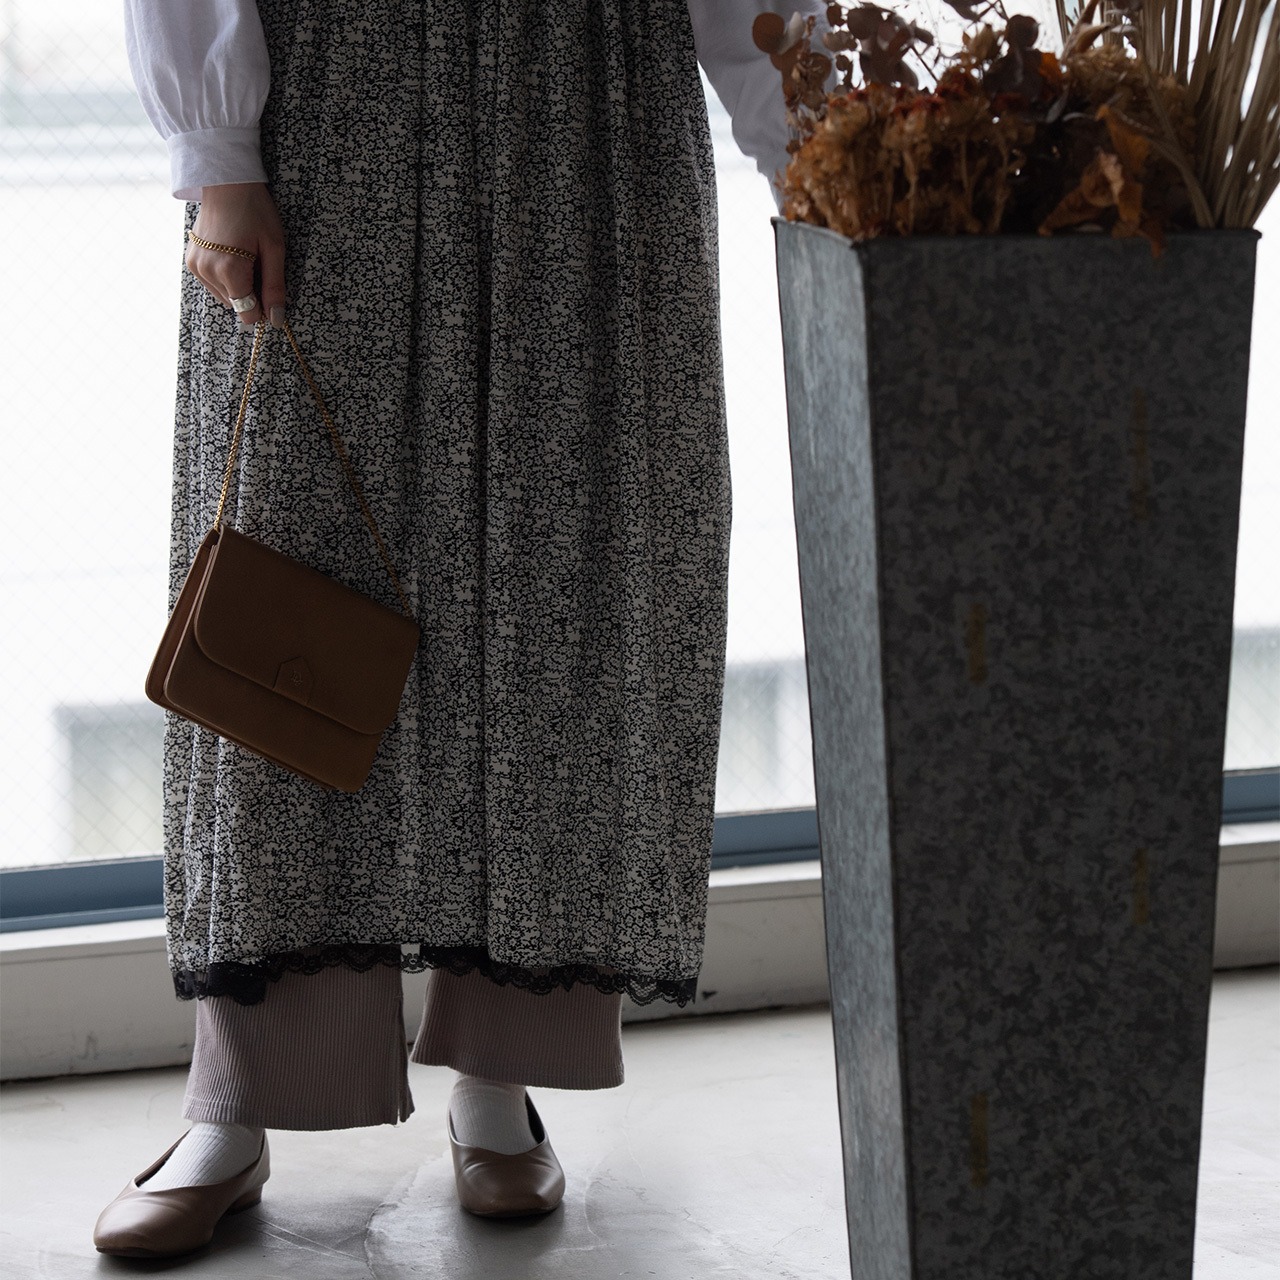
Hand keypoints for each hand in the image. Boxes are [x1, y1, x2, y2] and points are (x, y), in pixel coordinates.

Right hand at [186, 183, 287, 328]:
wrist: (226, 183)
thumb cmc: (255, 212)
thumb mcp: (274, 249)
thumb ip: (274, 287)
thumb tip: (276, 320)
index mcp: (228, 271)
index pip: (248, 315)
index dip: (264, 306)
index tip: (269, 284)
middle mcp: (207, 272)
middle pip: (237, 306)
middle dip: (251, 293)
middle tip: (257, 264)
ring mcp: (195, 267)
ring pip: (225, 297)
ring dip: (238, 286)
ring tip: (244, 256)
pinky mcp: (190, 261)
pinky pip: (213, 284)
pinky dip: (225, 277)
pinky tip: (231, 254)